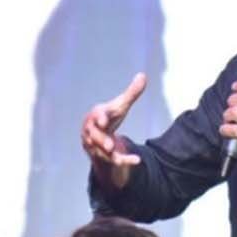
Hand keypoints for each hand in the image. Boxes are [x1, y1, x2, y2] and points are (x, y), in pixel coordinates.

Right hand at [81, 73, 146, 189]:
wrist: (95, 136)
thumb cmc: (108, 117)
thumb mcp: (120, 105)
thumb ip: (131, 93)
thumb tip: (143, 75)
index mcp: (97, 116)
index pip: (97, 116)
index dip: (99, 118)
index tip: (103, 120)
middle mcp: (93, 132)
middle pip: (95, 136)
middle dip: (101, 140)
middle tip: (108, 145)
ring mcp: (97, 146)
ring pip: (101, 151)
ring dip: (109, 153)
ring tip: (115, 152)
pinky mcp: (104, 157)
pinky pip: (114, 160)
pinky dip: (125, 161)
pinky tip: (136, 160)